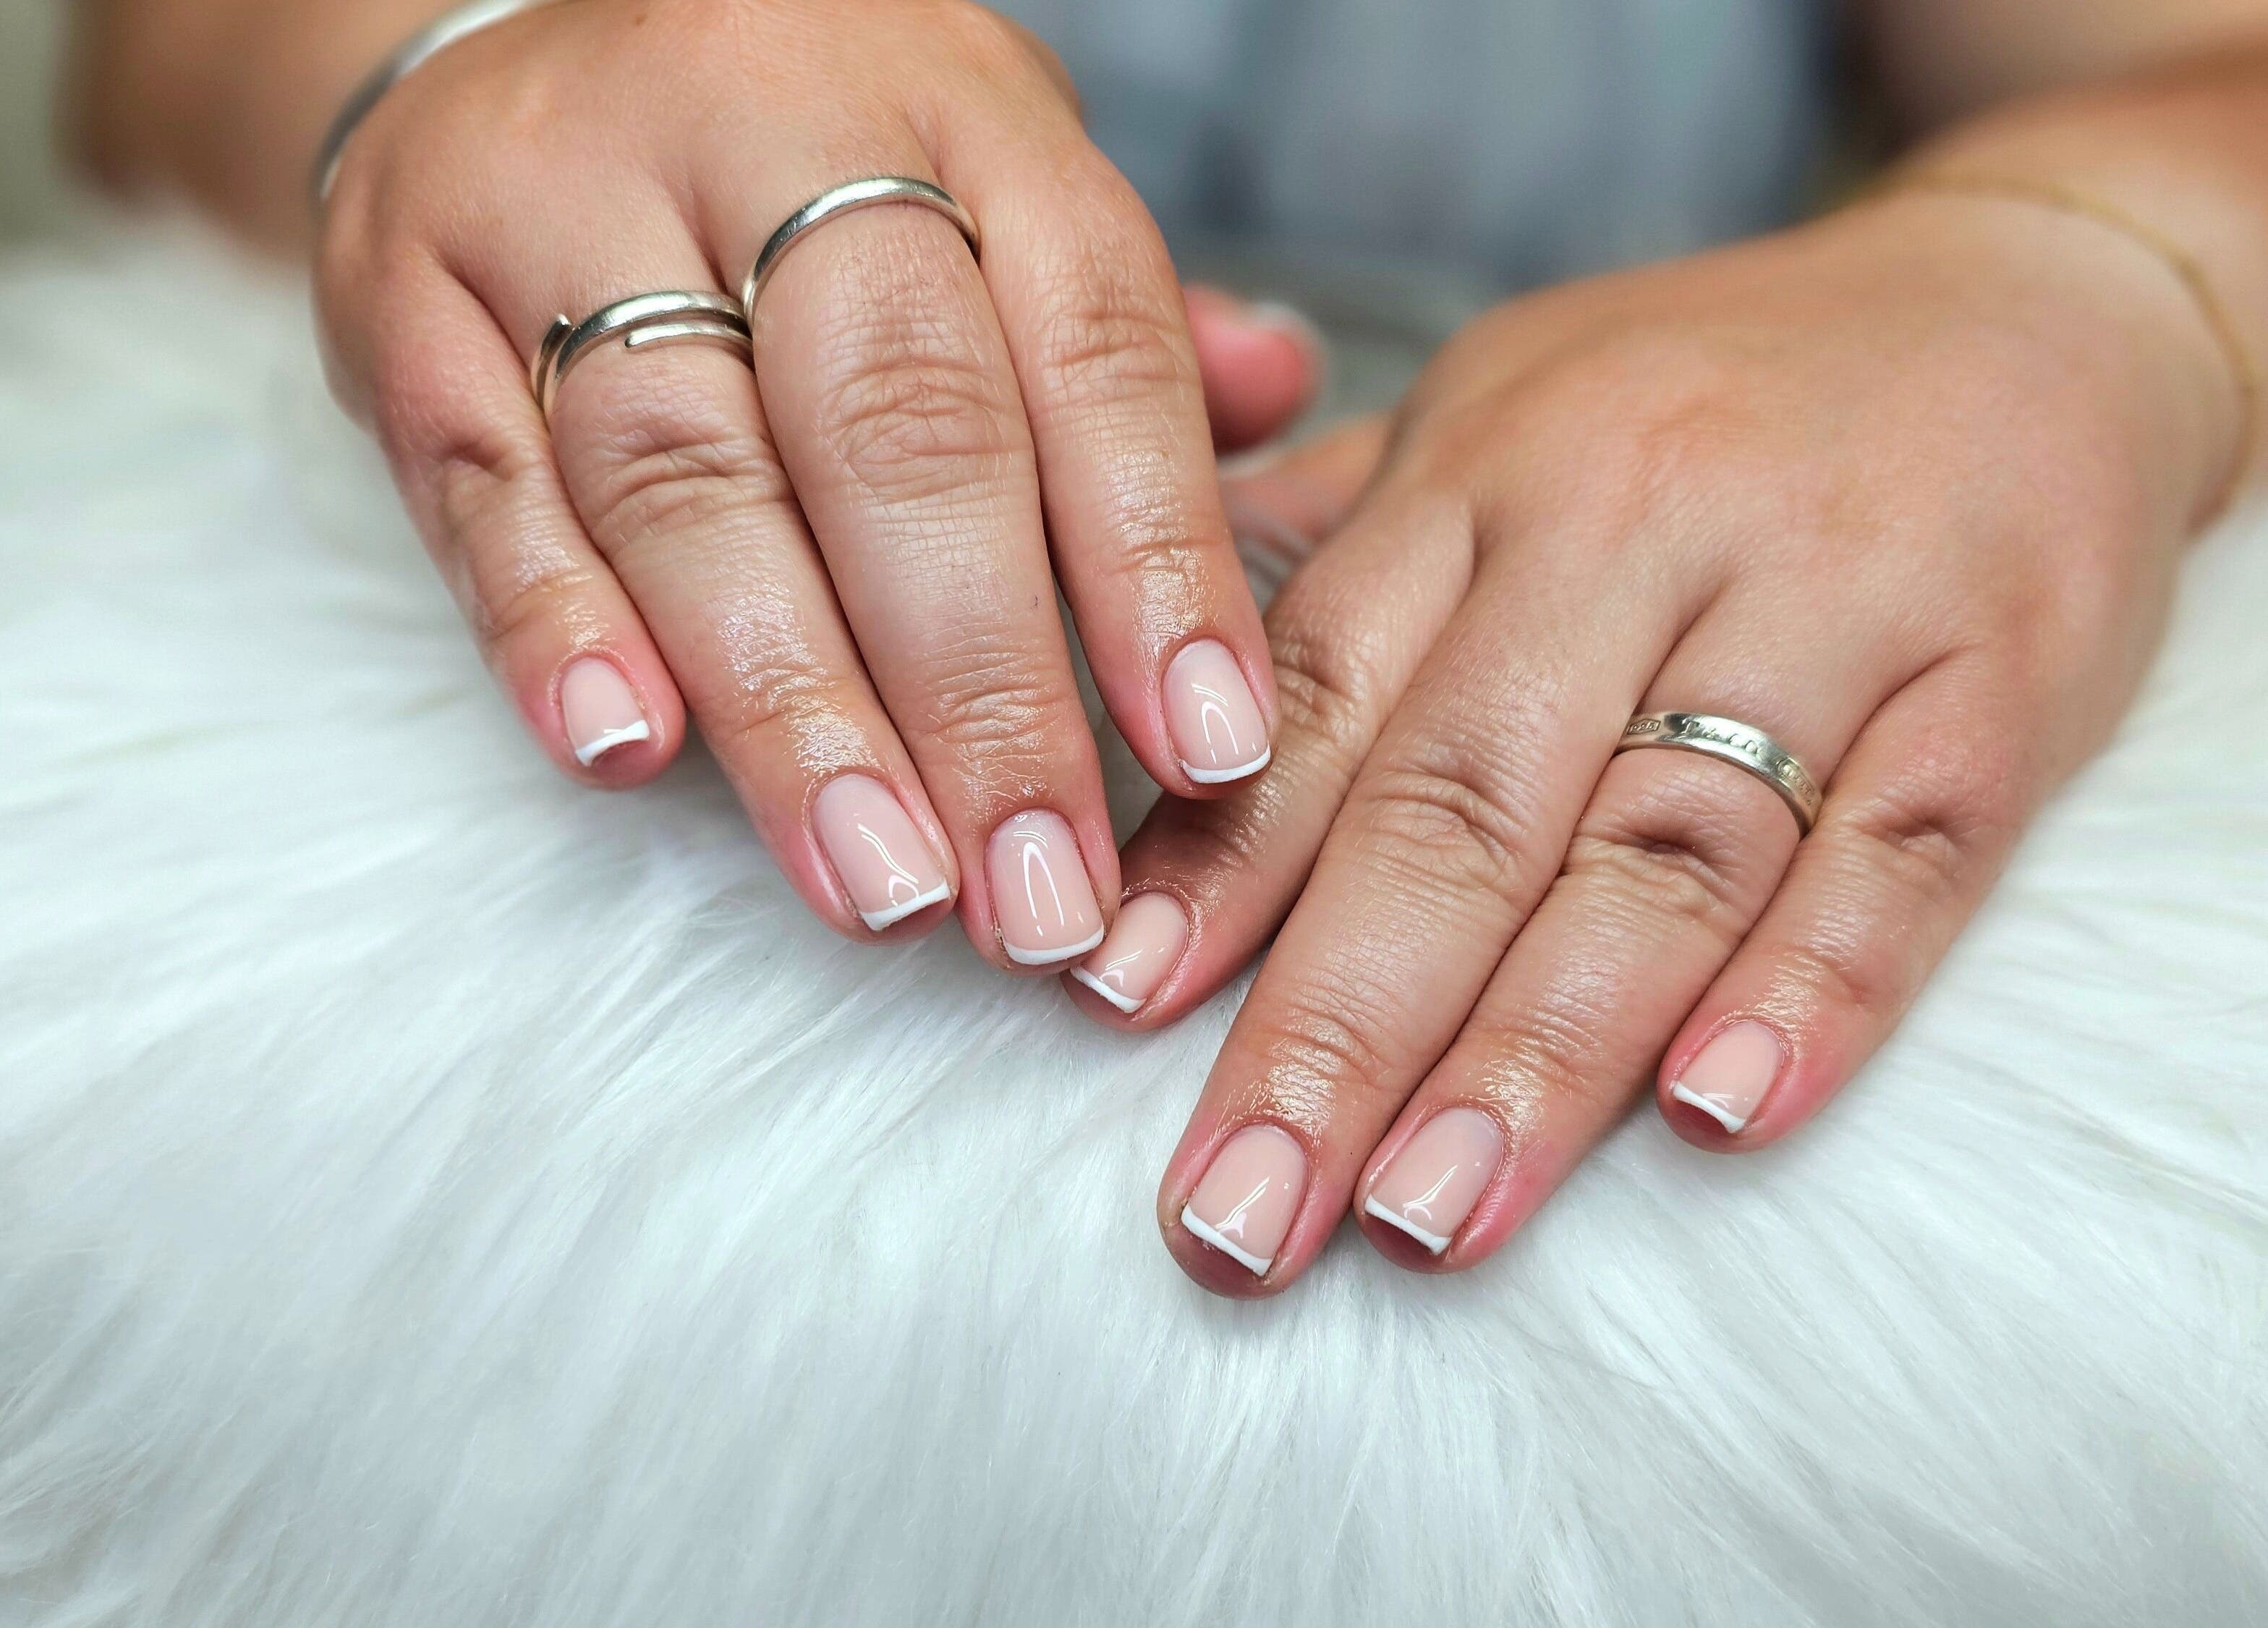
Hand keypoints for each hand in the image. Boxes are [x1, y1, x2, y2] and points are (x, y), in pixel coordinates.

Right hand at [315, 0, 1313, 967]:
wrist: (525, 27)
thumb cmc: (810, 166)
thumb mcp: (990, 180)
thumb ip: (1125, 325)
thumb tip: (1288, 396)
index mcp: (959, 113)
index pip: (1089, 341)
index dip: (1157, 559)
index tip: (1207, 758)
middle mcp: (768, 126)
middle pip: (894, 423)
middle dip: (981, 682)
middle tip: (1038, 892)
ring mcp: (566, 199)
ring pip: (689, 469)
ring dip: (792, 701)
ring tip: (881, 885)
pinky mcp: (405, 290)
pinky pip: (480, 472)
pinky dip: (553, 623)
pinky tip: (629, 755)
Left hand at [1071, 190, 2242, 1291]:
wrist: (2025, 299)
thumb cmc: (1709, 396)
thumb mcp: (1497, 411)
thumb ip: (1331, 550)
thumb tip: (1123, 679)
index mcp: (1484, 471)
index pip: (1320, 690)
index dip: (1212, 861)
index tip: (1106, 1009)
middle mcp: (1636, 523)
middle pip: (1463, 803)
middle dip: (1334, 1025)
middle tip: (1236, 1213)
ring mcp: (1830, 596)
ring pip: (1663, 847)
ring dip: (1537, 1050)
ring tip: (1424, 1218)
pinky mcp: (2004, 673)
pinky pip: (1904, 847)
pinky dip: (1816, 987)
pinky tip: (1716, 1115)